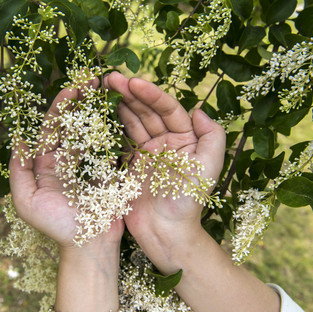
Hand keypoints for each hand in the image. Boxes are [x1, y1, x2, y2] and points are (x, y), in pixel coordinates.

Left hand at [9, 84, 123, 252]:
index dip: (59, 108)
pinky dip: (112, 129)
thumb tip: (18, 139)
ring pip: (91, 131)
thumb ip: (18, 170)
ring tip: (106, 88)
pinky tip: (118, 111)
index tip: (71, 89)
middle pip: (72, 125)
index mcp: (46, 165)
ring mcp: (89, 166)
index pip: (51, 129)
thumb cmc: (56, 226)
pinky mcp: (108, 172)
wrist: (88, 246)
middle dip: (80, 102)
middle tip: (92, 79)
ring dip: (97, 110)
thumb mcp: (26, 200)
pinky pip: (109, 146)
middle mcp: (66, 162)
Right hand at [105, 72, 225, 268]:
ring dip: (120, 104)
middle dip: (130, 93)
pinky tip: (100, 112)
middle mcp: (166, 142)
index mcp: (186, 139)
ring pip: (133, 122)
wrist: (167, 233)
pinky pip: (121, 140)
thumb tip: (199, 110)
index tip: (133, 82)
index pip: (168, 109)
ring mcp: (148, 153)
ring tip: (102, 87)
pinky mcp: (132, 165)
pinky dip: (112, 126)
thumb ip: (212, 136)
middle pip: (148, 111)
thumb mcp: (209, 167)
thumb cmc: (189, 201)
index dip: (151, 94)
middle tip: (110, 77)